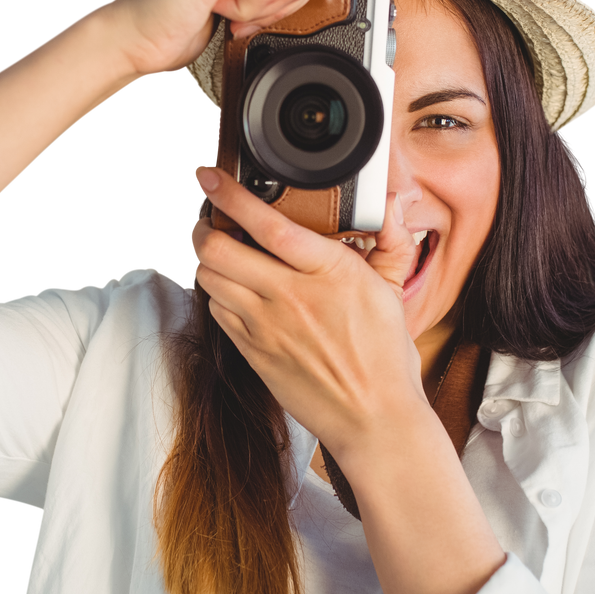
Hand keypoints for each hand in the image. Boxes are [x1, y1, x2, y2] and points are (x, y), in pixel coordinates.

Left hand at [189, 164, 429, 463]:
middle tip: (207, 218)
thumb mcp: (392, 291)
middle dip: (202, 226)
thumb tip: (393, 203)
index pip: (268, 225)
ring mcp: (266, 326)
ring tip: (215, 250)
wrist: (372, 417)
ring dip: (205, 259)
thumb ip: (390, 241)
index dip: (231, 196)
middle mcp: (291, 296)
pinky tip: (230, 289)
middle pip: (219, 250)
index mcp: (329, 272)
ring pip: (209, 278)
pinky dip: (216, 293)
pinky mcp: (252, 351)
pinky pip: (217, 311)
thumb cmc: (384, 357)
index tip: (210, 176)